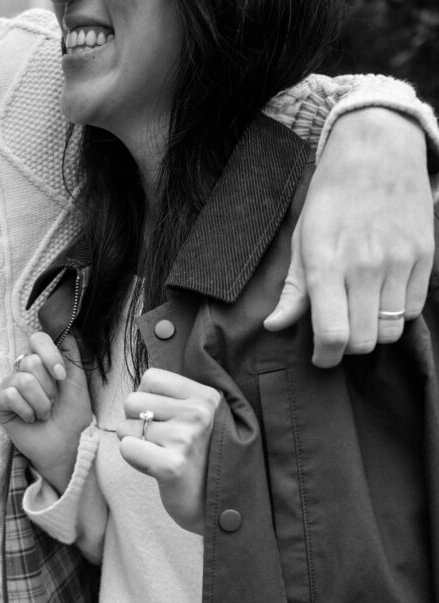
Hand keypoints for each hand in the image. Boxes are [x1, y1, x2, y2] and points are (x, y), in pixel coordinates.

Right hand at [0, 332, 91, 492]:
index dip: (49, 355)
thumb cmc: (73, 416)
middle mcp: (23, 372)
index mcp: (41, 363)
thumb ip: (71, 353)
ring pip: (22, 380)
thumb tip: (67, 328)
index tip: (61, 376)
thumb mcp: (78, 380)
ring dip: (40, 402)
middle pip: (30, 362)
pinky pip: (9, 395)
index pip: (37, 339)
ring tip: (44, 414)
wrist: (68, 445)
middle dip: (48, 387)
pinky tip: (30, 420)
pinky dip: (26, 410)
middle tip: (53, 403)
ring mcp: (9, 388)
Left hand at [116, 368, 220, 534]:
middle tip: (161, 443)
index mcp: (207, 397)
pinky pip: (126, 448)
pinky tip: (155, 469)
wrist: (220, 506)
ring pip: (125, 426)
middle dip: (137, 422)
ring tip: (161, 456)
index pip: (151, 378)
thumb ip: (176, 397)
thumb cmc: (202, 459)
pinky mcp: (172, 465)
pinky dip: (134, 460)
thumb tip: (139, 385)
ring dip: (136, 443)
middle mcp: (199, 413)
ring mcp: (186, 438)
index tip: (165, 419)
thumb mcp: (203, 418)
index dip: (149, 399)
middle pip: (132, 400)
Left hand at [265, 108, 434, 366]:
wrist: (377, 149)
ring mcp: (398, 262)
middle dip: (348, 347)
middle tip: (340, 334)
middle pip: (363, 341)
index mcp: (326, 264)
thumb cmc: (332, 196)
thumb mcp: (302, 239)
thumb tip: (275, 326)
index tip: (322, 356)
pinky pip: (412, 309)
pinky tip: (383, 295)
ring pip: (390, 330)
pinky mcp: (423, 255)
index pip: (332, 335)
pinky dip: (397, 312)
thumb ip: (293, 290)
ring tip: (361, 314)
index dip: (326, 357)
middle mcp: (364, 267)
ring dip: (374, 331)